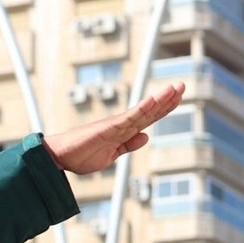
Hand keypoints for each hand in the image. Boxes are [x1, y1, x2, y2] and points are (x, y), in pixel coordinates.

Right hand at [43, 84, 184, 173]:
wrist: (61, 157)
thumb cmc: (81, 155)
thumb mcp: (112, 155)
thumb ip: (128, 145)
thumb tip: (146, 137)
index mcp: (124, 131)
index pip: (148, 118)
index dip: (164, 108)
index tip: (178, 97)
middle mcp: (122, 125)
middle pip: (150, 111)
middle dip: (167, 99)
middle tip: (182, 85)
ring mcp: (116, 125)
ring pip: (143, 111)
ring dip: (159, 100)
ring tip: (174, 88)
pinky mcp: (109, 127)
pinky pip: (129, 117)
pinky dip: (142, 108)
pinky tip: (153, 100)